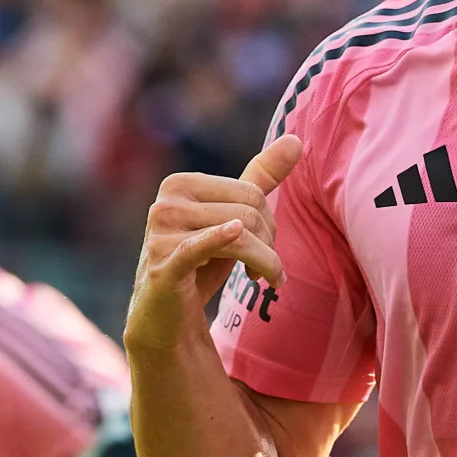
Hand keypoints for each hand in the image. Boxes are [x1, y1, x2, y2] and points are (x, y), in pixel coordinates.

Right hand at [125, 136, 302, 355]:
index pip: (251, 192)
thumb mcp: (230, 218)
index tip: (264, 248)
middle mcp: (166, 203)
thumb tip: (296, 139)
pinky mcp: (164, 266)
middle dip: (268, 244)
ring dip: (264, 263)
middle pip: (248, 212)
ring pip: (240, 235)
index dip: (269, 223)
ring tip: (264, 279)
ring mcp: (161, 234)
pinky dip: (220, 239)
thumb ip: (259, 178)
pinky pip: (199, 247)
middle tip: (264, 269)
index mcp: (180, 184)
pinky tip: (235, 236)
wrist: (166, 316)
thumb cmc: (200, 263)